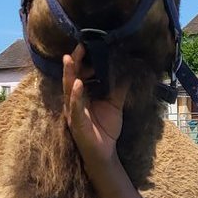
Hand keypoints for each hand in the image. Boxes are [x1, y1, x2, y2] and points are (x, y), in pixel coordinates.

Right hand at [63, 44, 126, 164]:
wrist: (105, 152)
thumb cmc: (106, 128)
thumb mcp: (115, 104)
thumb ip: (119, 88)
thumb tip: (129, 70)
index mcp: (82, 95)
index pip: (79, 74)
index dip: (81, 61)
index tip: (86, 45)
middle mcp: (74, 101)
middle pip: (71, 78)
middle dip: (73, 62)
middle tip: (77, 46)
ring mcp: (73, 111)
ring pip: (69, 90)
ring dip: (69, 74)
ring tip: (69, 59)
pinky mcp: (76, 122)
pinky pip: (74, 107)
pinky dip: (76, 96)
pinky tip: (78, 85)